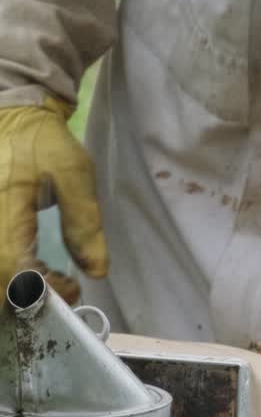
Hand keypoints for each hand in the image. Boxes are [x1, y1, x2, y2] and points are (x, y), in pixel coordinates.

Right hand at [0, 97, 106, 302]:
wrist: (12, 118)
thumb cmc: (44, 144)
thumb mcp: (75, 173)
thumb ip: (84, 222)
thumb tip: (96, 270)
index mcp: (3, 206)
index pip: (13, 265)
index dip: (43, 288)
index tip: (72, 288)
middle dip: (24, 298)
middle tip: (57, 294)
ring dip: (15, 289)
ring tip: (46, 283)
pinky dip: (10, 274)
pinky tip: (31, 271)